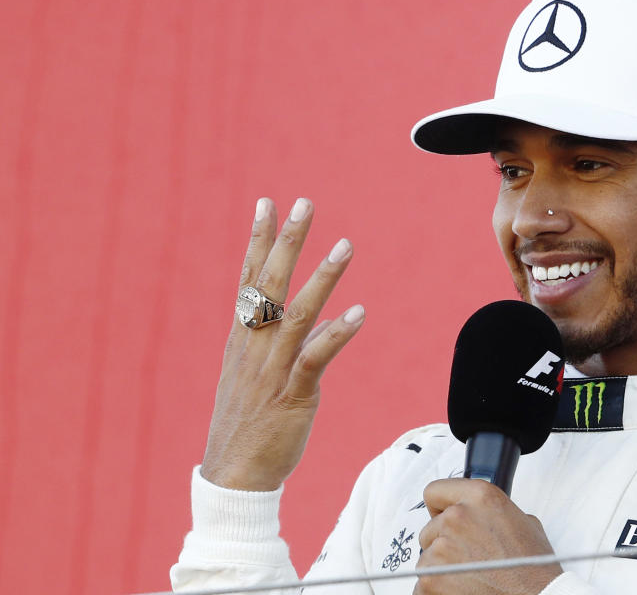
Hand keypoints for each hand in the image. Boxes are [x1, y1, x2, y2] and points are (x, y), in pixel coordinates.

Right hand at [200, 197, 364, 490]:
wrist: (234, 476)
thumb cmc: (248, 424)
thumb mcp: (255, 376)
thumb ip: (280, 343)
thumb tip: (322, 320)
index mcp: (242, 339)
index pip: (250, 280)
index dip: (259, 241)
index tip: (267, 204)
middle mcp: (255, 347)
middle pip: (271, 285)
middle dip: (288, 241)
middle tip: (304, 204)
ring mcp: (272, 370)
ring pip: (298, 314)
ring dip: (323, 278)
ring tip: (345, 245)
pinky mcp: (293, 395)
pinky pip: (316, 359)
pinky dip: (337, 335)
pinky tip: (359, 313)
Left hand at [415, 479, 561, 594]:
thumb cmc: (533, 567)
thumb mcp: (524, 522)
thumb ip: (492, 512)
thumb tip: (480, 515)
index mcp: (480, 496)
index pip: (435, 491)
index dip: (440, 507)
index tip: (442, 517)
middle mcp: (458, 517)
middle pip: (430, 528)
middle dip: (444, 542)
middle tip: (468, 557)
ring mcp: (442, 547)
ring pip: (427, 556)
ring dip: (441, 567)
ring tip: (469, 576)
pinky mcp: (431, 578)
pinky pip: (422, 582)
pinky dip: (436, 589)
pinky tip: (459, 589)